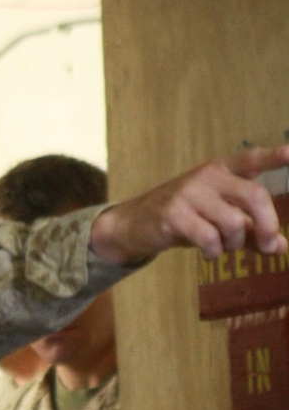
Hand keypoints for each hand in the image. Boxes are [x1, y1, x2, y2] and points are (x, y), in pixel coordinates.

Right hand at [90, 144, 288, 264]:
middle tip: (269, 245)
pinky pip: (208, 238)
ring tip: (223, 247)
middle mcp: (208, 176)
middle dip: (267, 225)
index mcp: (223, 170)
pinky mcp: (174, 215)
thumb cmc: (185, 218)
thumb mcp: (219, 219)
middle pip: (253, 196)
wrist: (136, 224)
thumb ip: (250, 231)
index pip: (252, 158)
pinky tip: (208, 252)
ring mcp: (190, 193)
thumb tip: (281, 247)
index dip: (274, 156)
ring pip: (232, 223)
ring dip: (234, 244)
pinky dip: (214, 251)